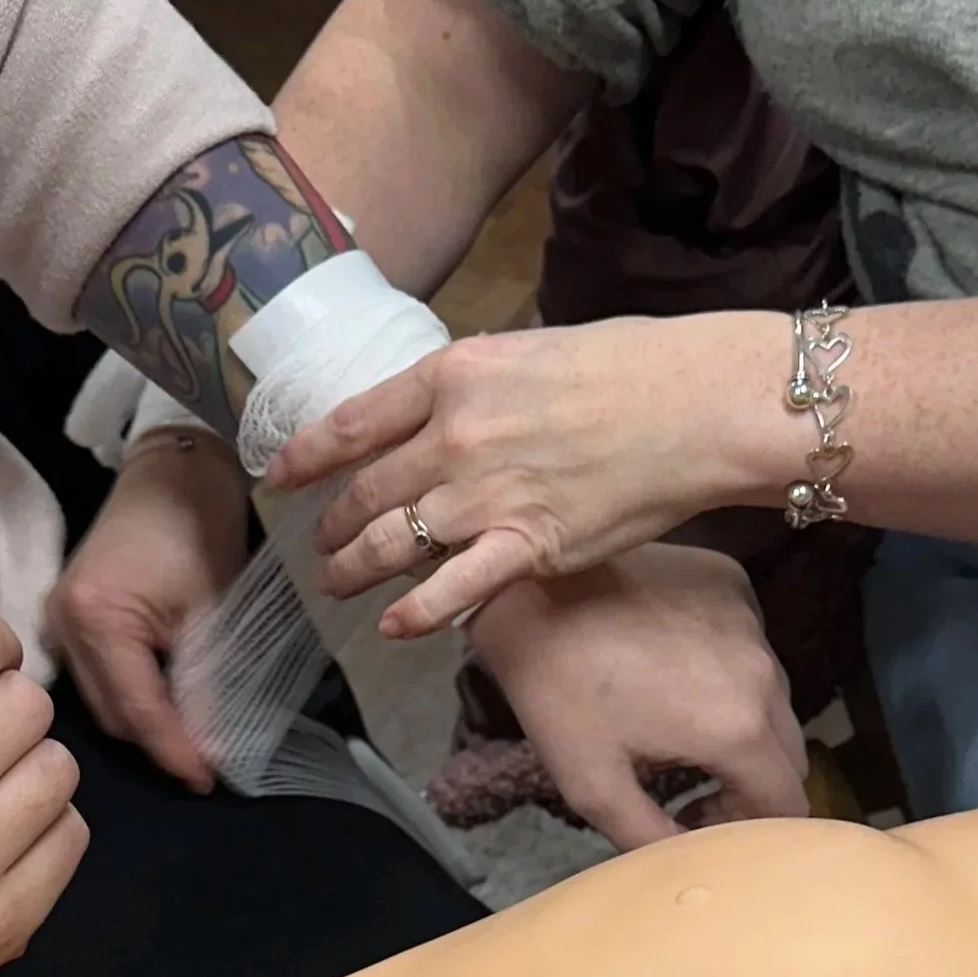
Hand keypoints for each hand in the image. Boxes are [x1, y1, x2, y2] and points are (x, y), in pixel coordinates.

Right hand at [46, 434, 251, 791]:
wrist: (173, 470)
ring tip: (188, 742)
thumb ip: (206, 683)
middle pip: (108, 712)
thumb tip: (212, 752)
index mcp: (94, 618)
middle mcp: (60, 626)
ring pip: (98, 699)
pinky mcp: (63, 616)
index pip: (135, 709)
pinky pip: (93, 675)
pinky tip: (160, 705)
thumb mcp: (212, 609)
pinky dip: (127, 694)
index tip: (209, 781)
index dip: (173, 750)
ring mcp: (54, 620)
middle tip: (205, 766)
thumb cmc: (199, 527)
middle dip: (156, 742)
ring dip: (140, 722)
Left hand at [269, 312, 792, 635]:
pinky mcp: (526, 547)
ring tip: (336, 584)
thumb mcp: (530, 350)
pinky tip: (394, 626)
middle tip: (321, 542)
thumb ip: (477, 385)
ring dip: (355, 569)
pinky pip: (452, 591)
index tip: (281, 474)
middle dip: (335, 524)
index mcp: (451, 377)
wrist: (695, 404)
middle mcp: (453, 437)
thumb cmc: (630, 365)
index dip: (307, 455)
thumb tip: (450, 407)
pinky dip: (415, 614)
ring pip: (393, 544)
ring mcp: (486, 496)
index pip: (353, 422)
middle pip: (368, 491)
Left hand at [465, 544, 806, 850]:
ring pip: (771, 694)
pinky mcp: (732, 583)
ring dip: (739, 720)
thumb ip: (653, 840)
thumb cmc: (556, 689)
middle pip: (786, 751)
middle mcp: (764, 671)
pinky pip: (748, 642)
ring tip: (676, 724)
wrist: (528, 588)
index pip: (787, 803)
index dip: (748, 827)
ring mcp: (751, 620)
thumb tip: (691, 866)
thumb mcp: (592, 785)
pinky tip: (671, 663)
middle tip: (688, 784)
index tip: (695, 819)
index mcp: (738, 727)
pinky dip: (725, 664)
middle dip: (747, 780)